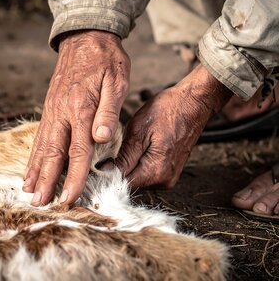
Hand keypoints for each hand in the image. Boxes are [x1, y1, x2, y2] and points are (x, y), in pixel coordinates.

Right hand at [23, 30, 129, 205]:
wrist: (86, 37)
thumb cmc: (106, 59)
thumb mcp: (117, 81)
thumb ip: (109, 111)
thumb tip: (102, 138)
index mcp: (81, 107)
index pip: (79, 151)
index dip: (74, 177)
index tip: (68, 199)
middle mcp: (62, 111)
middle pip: (53, 153)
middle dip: (46, 180)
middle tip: (39, 204)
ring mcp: (53, 109)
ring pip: (42, 145)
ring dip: (35, 170)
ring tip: (29, 190)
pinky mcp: (50, 106)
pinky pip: (41, 134)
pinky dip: (34, 153)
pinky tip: (32, 164)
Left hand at [114, 64, 231, 188]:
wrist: (192, 103)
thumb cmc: (169, 111)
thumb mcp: (138, 131)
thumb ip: (122, 157)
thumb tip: (105, 172)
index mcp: (156, 172)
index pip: (122, 185)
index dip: (107, 175)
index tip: (97, 163)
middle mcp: (164, 180)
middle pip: (130, 184)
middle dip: (117, 170)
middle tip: (112, 150)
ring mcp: (168, 177)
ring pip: (137, 178)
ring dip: (127, 166)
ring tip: (127, 146)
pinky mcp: (169, 171)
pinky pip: (146, 172)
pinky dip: (137, 163)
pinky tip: (136, 148)